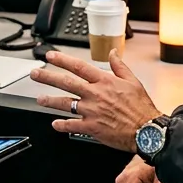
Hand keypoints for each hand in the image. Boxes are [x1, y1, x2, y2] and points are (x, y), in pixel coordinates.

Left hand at [31, 51, 161, 152]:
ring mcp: (91, 111)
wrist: (146, 130)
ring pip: (65, 103)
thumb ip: (119, 66)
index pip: (78, 66)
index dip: (62, 60)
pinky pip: (72, 125)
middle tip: (35, 74)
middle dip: (47, 77)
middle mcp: (95, 94)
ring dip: (50, 100)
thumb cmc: (141, 107)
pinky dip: (62, 125)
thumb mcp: (133, 81)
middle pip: (66, 83)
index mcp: (104, 81)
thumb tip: (113, 52)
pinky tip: (55, 123)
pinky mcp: (91, 127)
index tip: (49, 56)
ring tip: (40, 99)